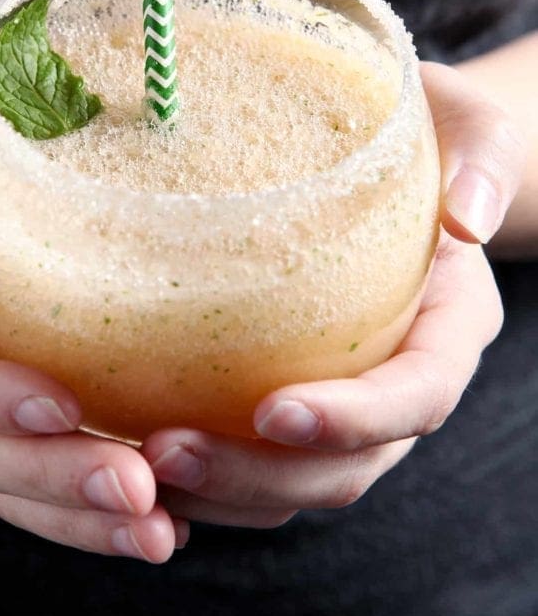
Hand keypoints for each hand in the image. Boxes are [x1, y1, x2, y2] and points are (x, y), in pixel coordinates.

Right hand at [0, 68, 186, 561]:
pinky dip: (109, 517)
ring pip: (25, 485)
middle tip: (137, 487)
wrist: (27, 160)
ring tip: (163, 530)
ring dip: (88, 519)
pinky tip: (179, 524)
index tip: (60, 400)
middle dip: (53, 478)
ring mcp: (6, 400)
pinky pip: (66, 487)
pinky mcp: (59, 417)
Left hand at [141, 62, 524, 526]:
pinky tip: (134, 452)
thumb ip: (481, 160)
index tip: (271, 410)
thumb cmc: (430, 134)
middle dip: (259, 474)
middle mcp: (404, 379)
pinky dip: (208, 480)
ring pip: (297, 484)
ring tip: (135, 461)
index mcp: (451, 325)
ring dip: (221, 489)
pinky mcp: (302, 396)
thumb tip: (468, 219)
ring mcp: (351, 399)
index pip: (418, 395)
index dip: (354, 418)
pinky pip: (260, 467)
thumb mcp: (466, 126)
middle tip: (166, 449)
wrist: (399, 157)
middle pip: (347, 466)